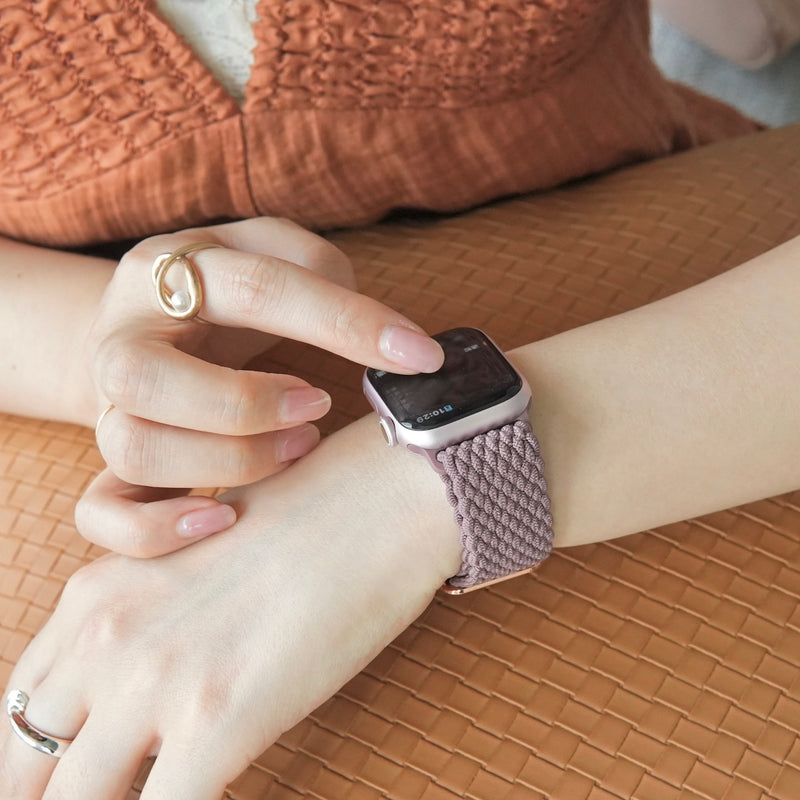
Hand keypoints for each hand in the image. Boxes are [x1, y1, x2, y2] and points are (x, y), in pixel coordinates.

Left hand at [0, 417, 460, 799]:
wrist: (376, 497)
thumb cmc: (305, 517)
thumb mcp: (194, 559)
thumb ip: (149, 622)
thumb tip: (151, 699)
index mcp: (97, 596)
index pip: (24, 705)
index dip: (40, 755)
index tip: (77, 771)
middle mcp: (108, 639)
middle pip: (27, 764)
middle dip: (58, 792)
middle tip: (116, 790)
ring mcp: (157, 682)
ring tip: (163, 791)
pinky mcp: (219, 723)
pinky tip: (217, 794)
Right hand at [78, 218, 443, 556]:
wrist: (155, 323)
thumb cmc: (233, 292)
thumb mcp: (273, 252)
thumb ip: (321, 272)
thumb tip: (381, 336)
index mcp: (170, 269)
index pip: (256, 288)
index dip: (344, 323)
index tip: (419, 356)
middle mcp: (124, 337)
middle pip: (148, 378)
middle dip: (248, 404)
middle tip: (318, 407)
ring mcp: (107, 405)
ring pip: (132, 446)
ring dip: (227, 462)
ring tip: (297, 450)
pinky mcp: (110, 461)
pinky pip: (99, 511)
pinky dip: (155, 530)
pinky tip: (223, 521)